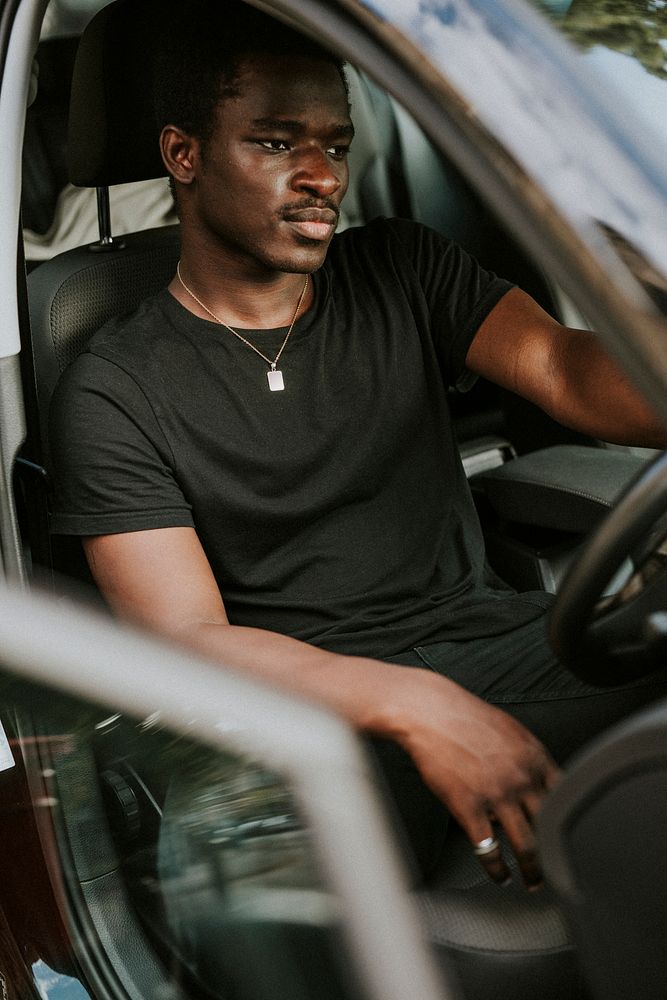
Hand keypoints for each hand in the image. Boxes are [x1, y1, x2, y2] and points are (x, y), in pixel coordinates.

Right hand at [391, 671, 560, 888]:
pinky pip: (488, 849)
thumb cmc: (466, 717)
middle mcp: (521, 778)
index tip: (570, 837)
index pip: (566, 798)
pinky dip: (496, 869)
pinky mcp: (469, 807)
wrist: (431, 712)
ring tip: (532, 882)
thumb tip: (541, 780)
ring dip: (532, 871)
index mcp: (535, 758)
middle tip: (559, 869)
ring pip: (525, 845)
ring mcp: (497, 794)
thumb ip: (530, 758)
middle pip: (550, 827)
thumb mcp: (511, 730)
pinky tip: (499, 875)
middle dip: (558, 853)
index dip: (571, 821)